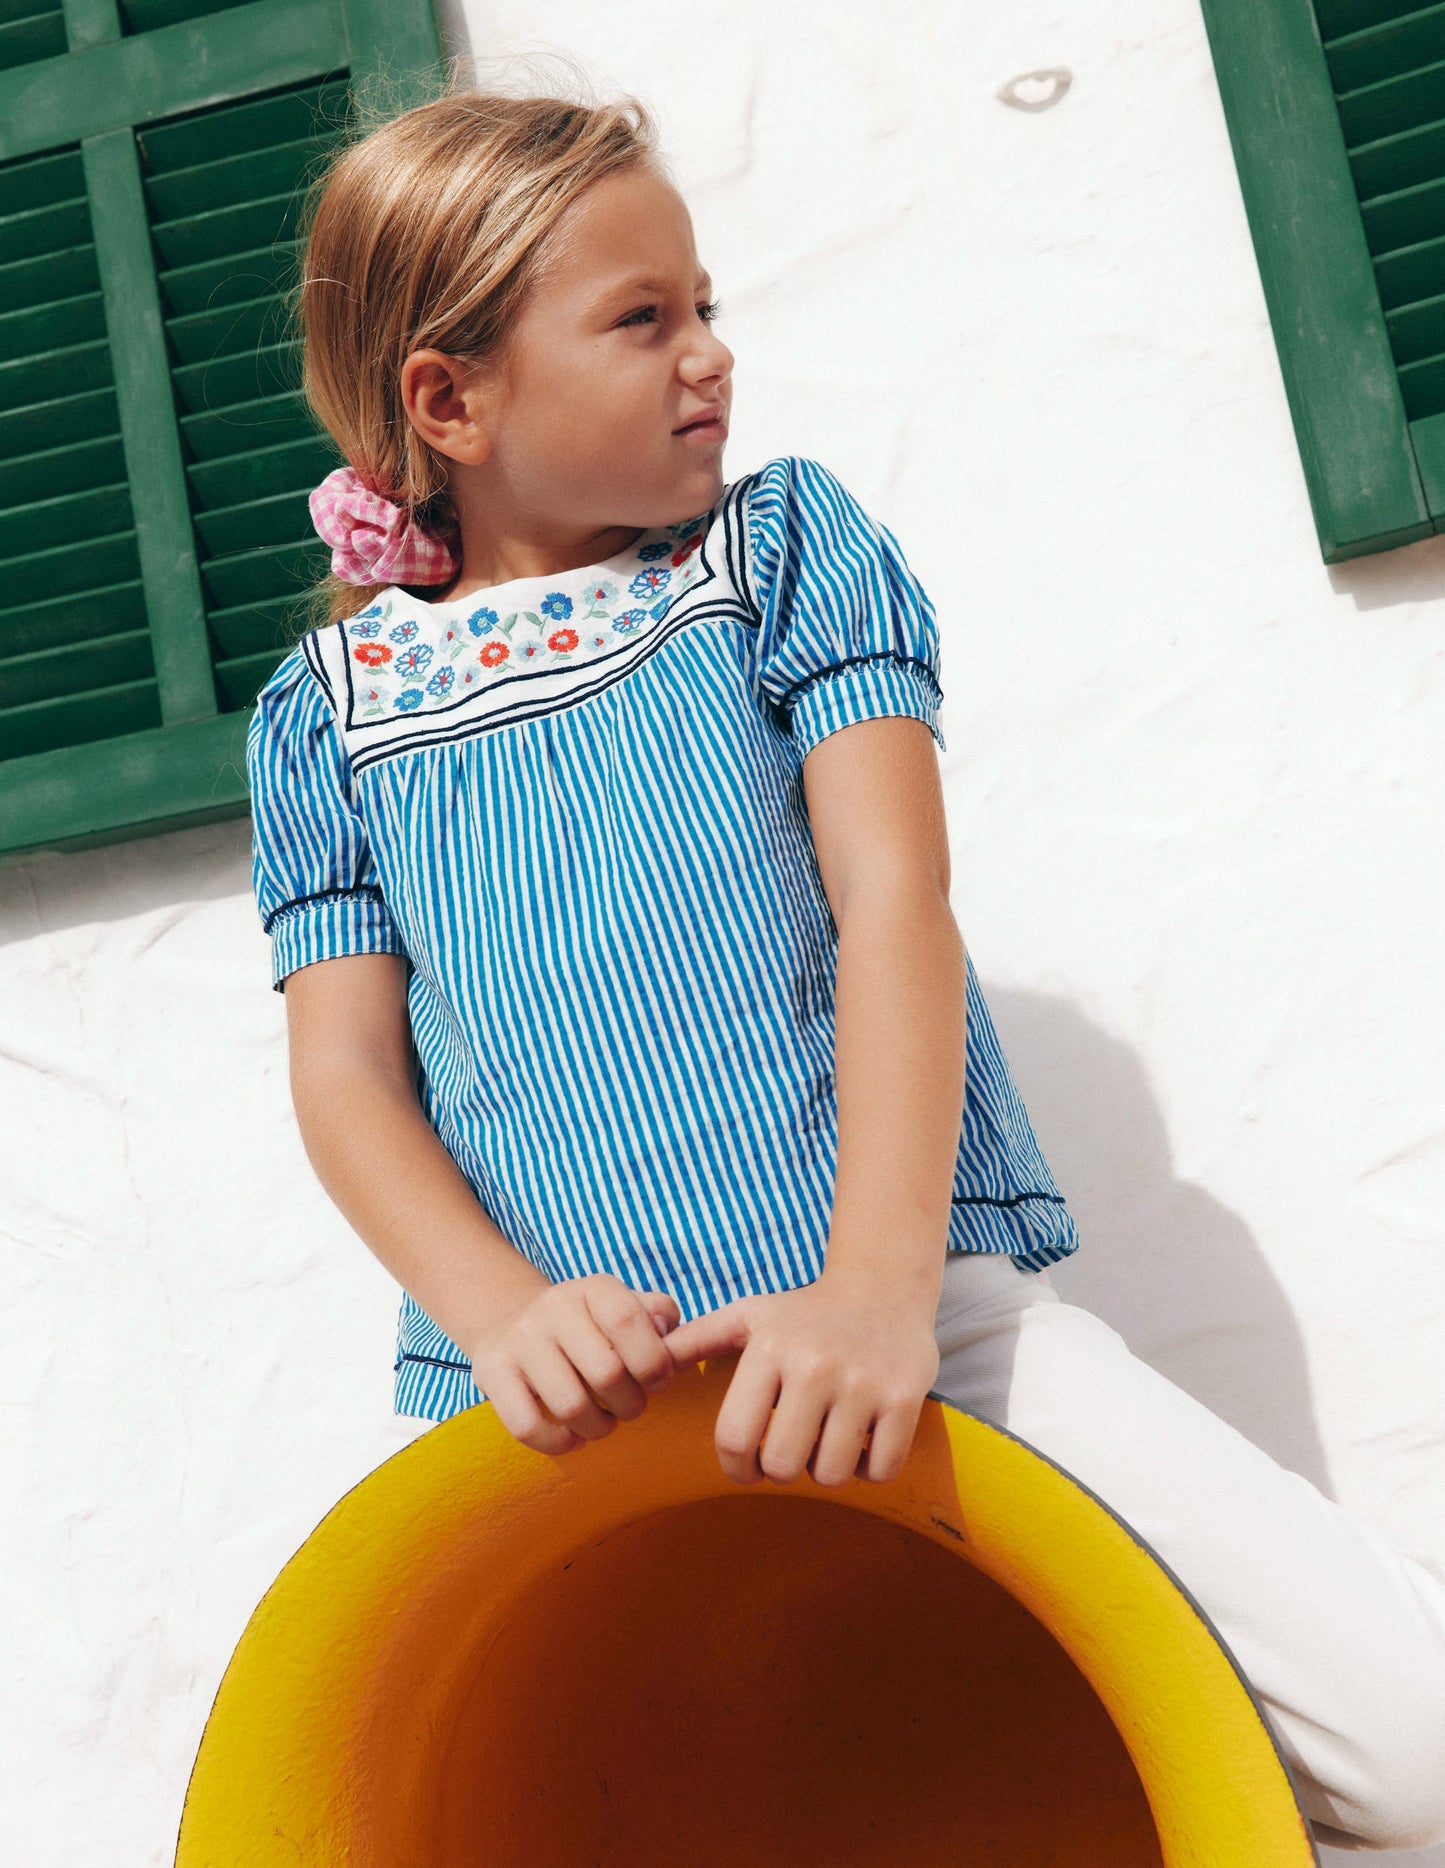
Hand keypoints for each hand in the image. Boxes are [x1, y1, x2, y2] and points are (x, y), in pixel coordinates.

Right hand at [467, 1273, 680, 1456]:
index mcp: (593, 1289)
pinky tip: (572, 1437)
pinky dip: (559, 1443)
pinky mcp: (492, 1372)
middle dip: (631, 1404)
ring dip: (599, 1428)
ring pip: (570, 1406)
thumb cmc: (590, 1326)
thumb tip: (670, 1336)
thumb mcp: (624, 1307)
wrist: (513, 1321)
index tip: (658, 1381)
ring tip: (604, 1423)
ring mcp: (519, 1339)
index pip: (627, 1320)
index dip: (653, 1362)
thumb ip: (658, 1316)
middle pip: (606, 1373)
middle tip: (629, 1406)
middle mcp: (553, 1307)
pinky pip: (528, 1427)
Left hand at [660, 1268, 941, 1486]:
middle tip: (791, 1449)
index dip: (737, 1468)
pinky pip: (880, 1470)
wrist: (883, 1289)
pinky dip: (870, 1467)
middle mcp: (815, 1364)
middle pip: (783, 1466)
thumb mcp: (749, 1315)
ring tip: (827, 1438)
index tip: (748, 1465)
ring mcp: (863, 1382)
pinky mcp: (905, 1397)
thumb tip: (648, 1362)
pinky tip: (863, 1438)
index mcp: (769, 1348)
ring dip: (827, 1469)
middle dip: (783, 1470)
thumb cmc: (804, 1313)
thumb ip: (696, 1340)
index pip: (735, 1439)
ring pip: (832, 1474)